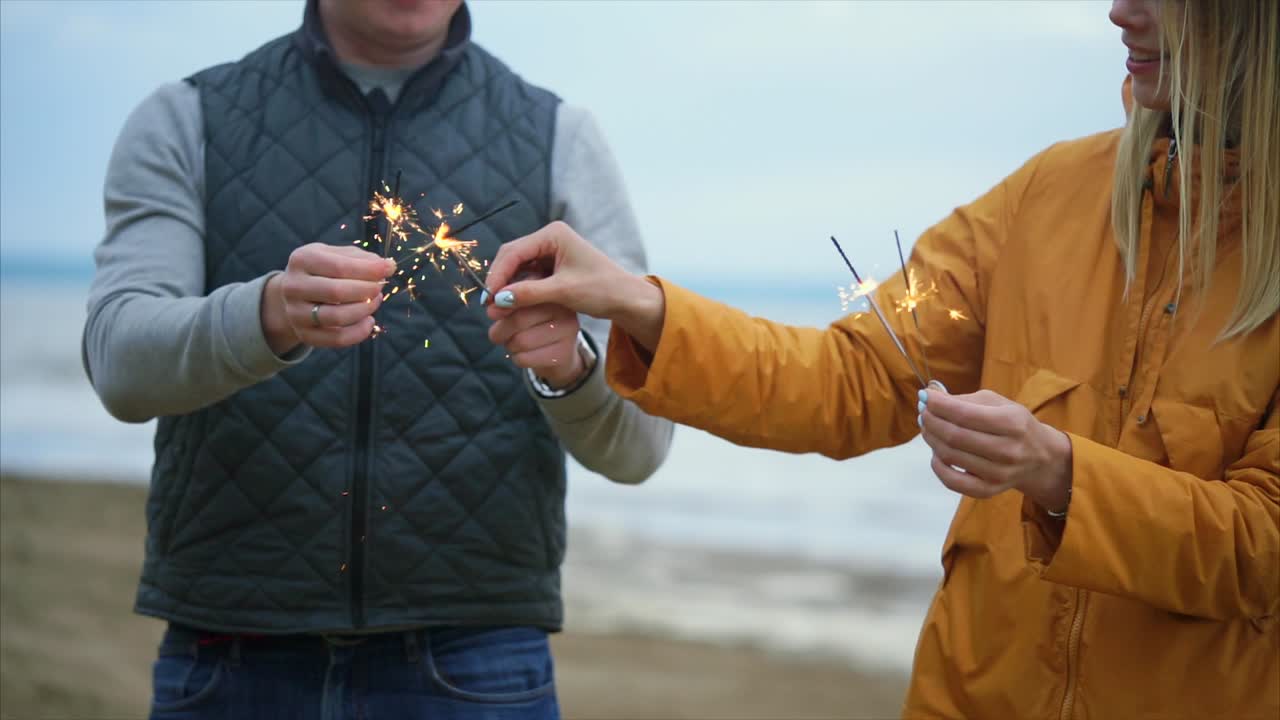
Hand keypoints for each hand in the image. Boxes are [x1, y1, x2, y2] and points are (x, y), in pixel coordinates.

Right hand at [262, 243, 394, 353]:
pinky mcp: (304, 334)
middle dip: (367, 289)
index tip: (388, 269)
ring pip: (337, 317)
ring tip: (375, 300)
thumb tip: (388, 266)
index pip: (339, 266)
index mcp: (302, 260)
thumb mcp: (336, 255)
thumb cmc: (323, 270)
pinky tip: (369, 320)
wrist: (295, 294)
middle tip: (380, 286)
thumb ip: (362, 259)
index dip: (368, 269)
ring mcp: (296, 313)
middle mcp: (293, 286)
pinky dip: (359, 332)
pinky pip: (337, 339)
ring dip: (365, 309)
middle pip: (336, 292)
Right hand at [483, 221, 665, 351]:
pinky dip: (519, 290)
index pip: (514, 251)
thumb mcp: (563, 292)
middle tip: (489, 305)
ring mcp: (550, 251)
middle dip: (500, 280)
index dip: (498, 274)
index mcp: (553, 234)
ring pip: (518, 268)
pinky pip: (528, 276)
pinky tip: (512, 305)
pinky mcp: (552, 266)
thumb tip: (499, 299)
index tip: (489, 297)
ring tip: (498, 308)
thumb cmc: (602, 289)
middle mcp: (549, 238)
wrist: (626, 298)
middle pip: (512, 257)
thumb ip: (530, 294)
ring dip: (508, 287)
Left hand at [488, 303, 585, 388]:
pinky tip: (525, 354)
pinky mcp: (563, 355)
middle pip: (518, 319)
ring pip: (520, 341)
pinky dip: (517, 358)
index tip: (492, 313)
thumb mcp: (522, 305)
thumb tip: (492, 308)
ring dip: (509, 345)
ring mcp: (567, 333)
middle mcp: (564, 309)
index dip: (500, 305)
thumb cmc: (535, 324)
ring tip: (515, 343)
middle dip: (500, 330)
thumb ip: (506, 301)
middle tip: (497, 334)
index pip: (520, 295)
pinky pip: (524, 359)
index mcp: (552, 290)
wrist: (559, 353)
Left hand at [918, 387, 1072, 512]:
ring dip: (931, 438)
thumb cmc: (1013, 424)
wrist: (1039, 457)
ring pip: (950, 456)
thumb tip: (930, 397)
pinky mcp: (988, 490)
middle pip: (955, 436)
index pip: (964, 414)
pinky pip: (952, 481)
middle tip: (923, 411)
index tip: (924, 396)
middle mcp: (1008, 450)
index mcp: (1013, 423)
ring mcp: (998, 474)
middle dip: (931, 421)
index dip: (938, 405)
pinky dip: (937, 465)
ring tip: (927, 427)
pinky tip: (935, 451)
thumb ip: (965, 400)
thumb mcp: (998, 403)